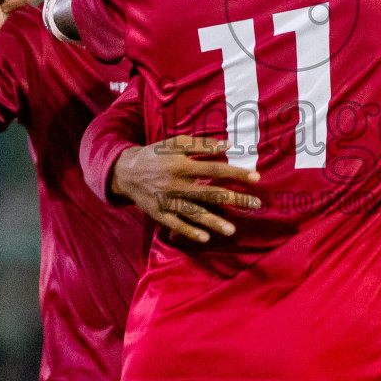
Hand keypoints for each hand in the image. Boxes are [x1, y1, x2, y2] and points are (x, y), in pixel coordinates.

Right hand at [112, 136, 262, 243]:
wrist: (124, 171)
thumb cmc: (155, 154)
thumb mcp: (175, 143)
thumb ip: (202, 145)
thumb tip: (229, 145)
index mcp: (181, 164)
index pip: (214, 169)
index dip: (235, 173)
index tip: (256, 177)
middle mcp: (175, 184)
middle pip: (209, 193)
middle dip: (234, 199)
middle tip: (256, 205)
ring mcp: (166, 200)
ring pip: (194, 212)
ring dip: (213, 222)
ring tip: (232, 230)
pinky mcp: (158, 213)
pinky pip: (176, 224)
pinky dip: (189, 231)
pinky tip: (205, 238)